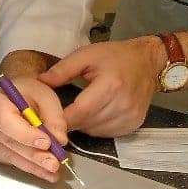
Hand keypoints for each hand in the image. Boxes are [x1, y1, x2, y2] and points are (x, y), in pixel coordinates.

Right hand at [0, 76, 68, 182]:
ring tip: (52, 172)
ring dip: (33, 166)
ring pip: (9, 156)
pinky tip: (42, 170)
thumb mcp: (45, 96)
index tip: (47, 143)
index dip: (26, 135)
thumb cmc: (27, 94)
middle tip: (53, 164)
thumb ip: (54, 116)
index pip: (7, 122)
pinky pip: (8, 161)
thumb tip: (60, 140)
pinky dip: (27, 167)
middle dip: (34, 156)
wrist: (13, 97)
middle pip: (9, 143)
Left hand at [39, 37, 163, 137]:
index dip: (60, 118)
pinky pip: (107, 133)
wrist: (148, 62)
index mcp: (110, 86)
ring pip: (95, 131)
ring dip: (82, 125)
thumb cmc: (114, 56)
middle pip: (86, 124)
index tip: (44, 118)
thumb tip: (39, 84)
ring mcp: (130, 117)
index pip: (79, 111)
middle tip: (56, 114)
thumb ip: (61, 70)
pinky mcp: (134, 124)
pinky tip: (93, 114)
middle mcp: (122, 105)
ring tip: (76, 111)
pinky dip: (95, 127)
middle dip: (68, 121)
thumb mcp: (86, 55)